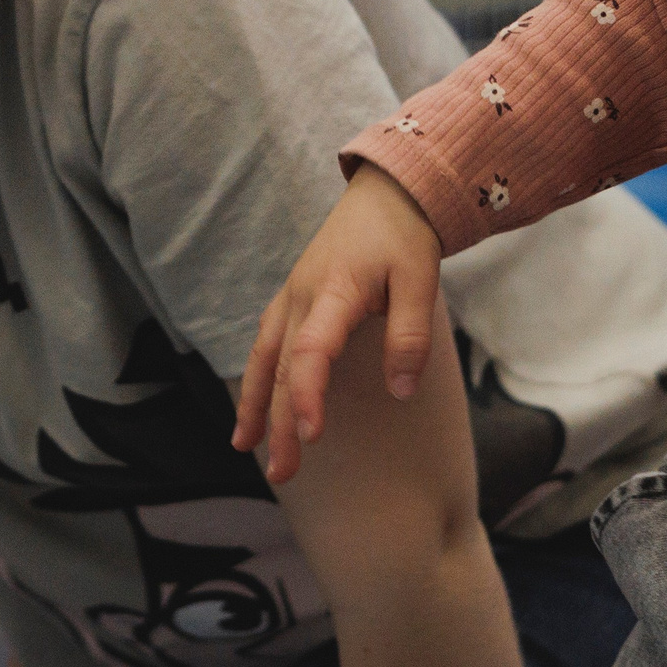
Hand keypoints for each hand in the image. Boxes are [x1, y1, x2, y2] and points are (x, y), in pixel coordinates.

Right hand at [232, 164, 444, 481]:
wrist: (388, 192)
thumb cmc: (405, 235)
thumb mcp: (421, 279)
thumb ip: (410, 335)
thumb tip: (401, 390)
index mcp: (334, 291)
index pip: (311, 351)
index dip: (308, 395)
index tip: (310, 435)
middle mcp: (302, 296)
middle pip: (283, 367)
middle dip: (279, 422)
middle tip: (282, 473)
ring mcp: (292, 296)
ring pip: (264, 357)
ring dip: (256, 404)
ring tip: (245, 448)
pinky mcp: (293, 298)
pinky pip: (267, 343)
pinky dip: (258, 377)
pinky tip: (255, 405)